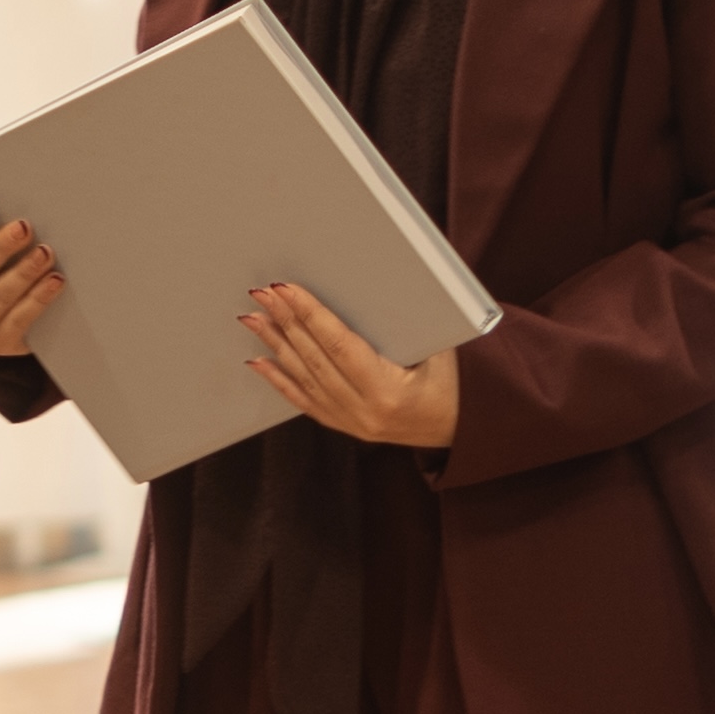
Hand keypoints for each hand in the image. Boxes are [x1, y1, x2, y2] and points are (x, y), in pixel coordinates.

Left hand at [240, 279, 459, 451]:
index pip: (339, 345)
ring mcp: (351, 423)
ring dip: (276, 345)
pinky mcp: (344, 426)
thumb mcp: (438, 350)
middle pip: (315, 359)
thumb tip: (365, 285)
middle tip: (262, 293)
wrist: (461, 428)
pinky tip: (259, 360)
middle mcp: (364, 412)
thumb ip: (403, 323)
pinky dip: (279, 379)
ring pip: (304, 378)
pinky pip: (304, 401)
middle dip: (286, 322)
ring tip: (253, 317)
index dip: (310, 313)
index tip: (287, 289)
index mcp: (389, 392)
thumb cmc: (454, 382)